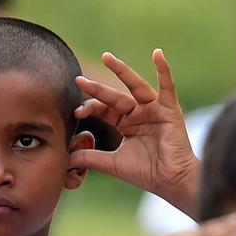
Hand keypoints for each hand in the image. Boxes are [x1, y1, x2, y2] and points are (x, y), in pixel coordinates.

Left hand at [70, 50, 200, 212]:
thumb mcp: (112, 164)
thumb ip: (89, 158)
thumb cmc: (146, 173)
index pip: (104, 110)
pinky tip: (157, 53)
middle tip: (78, 79)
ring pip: (136, 86)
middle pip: (115, 97)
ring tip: (107, 57)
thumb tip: (64, 159)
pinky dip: (163, 69)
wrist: (171, 182)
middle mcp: (139, 114)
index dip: (90, 108)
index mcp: (126, 125)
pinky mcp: (170, 110)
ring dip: (122, 71)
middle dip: (96, 89)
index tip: (76, 111)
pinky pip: (167, 86)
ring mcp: (155, 110)